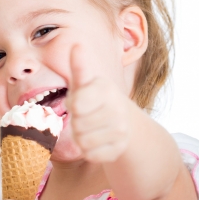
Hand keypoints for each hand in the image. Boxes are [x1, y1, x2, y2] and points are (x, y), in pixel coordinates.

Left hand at [66, 45, 131, 161]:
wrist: (124, 122)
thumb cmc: (95, 98)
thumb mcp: (86, 82)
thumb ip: (79, 66)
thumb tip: (77, 44)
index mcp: (105, 89)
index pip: (77, 105)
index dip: (73, 105)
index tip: (79, 101)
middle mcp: (117, 109)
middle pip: (77, 125)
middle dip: (75, 122)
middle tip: (84, 117)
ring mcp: (121, 130)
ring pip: (83, 142)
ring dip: (80, 137)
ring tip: (89, 128)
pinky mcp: (120, 148)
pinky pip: (92, 155)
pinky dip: (89, 151)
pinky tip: (97, 141)